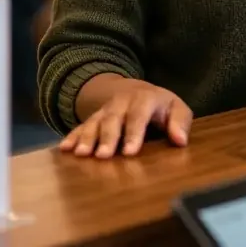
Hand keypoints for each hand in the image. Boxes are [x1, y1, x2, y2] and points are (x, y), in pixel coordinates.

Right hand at [61, 75, 192, 158]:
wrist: (134, 90)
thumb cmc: (160, 105)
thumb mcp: (176, 108)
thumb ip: (180, 122)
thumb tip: (181, 140)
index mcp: (144, 99)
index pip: (138, 115)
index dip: (134, 133)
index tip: (130, 152)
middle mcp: (121, 103)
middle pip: (113, 119)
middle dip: (107, 137)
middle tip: (103, 156)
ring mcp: (105, 110)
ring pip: (94, 123)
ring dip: (87, 138)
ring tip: (81, 154)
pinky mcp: (93, 118)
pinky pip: (80, 126)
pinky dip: (72, 137)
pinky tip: (64, 149)